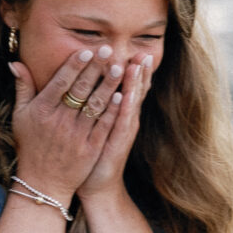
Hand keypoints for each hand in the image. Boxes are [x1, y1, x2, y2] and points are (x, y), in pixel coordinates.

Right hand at [8, 50, 129, 206]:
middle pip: (80, 90)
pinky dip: (113, 110)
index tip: (86, 51)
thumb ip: (22, 88)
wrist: (43, 183)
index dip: (74, 66)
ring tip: (119, 67)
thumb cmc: (30, 146)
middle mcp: (59, 121)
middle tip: (107, 50)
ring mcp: (76, 136)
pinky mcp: (90, 149)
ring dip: (108, 85)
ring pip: (95, 105)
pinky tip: (122, 95)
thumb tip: (16, 63)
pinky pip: (103, 125)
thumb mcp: (20, 117)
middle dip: (95, 69)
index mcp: (42, 111)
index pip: (60, 83)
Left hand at [74, 54, 151, 205]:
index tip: (132, 47)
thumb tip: (90, 83)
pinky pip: (121, 122)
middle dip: (138, 70)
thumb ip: (94, 104)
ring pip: (131, 102)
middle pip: (136, 90)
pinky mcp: (117, 143)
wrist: (97, 185)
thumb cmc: (92, 154)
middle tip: (141, 49)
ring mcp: (124, 131)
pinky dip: (124, 108)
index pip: (129, 85)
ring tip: (137, 63)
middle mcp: (126, 119)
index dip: (132, 68)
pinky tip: (125, 94)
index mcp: (120, 113)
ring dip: (134, 83)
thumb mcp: (94, 126)